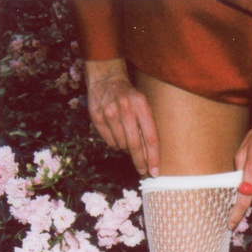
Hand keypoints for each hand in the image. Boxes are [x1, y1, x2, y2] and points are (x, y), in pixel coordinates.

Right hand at [84, 58, 159, 177]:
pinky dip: (116, 144)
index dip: (153, 158)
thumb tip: (151, 159)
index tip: (155, 172)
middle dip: (140, 162)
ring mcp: (109, 112)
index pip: (150, 137)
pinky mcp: (97, 116)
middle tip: (143, 172)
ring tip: (128, 142)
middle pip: (135, 145)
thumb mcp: (144, 106)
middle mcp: (125, 108)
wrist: (106, 79)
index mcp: (141, 105)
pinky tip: (118, 135)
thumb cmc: (131, 97)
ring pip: (121, 145)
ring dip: (127, 150)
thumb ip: (148, 128)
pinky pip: (109, 142)